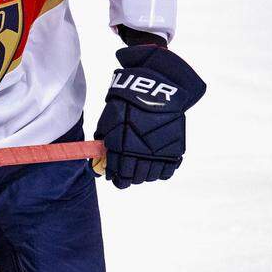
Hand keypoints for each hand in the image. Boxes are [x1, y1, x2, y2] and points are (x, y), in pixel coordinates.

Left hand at [93, 46, 205, 188]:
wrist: (155, 92)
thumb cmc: (126, 105)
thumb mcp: (107, 123)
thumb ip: (103, 145)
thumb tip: (98, 164)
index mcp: (121, 148)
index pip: (119, 175)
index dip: (116, 178)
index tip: (115, 177)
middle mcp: (140, 154)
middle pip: (135, 179)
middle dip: (129, 178)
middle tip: (128, 173)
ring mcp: (159, 153)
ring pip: (150, 177)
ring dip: (144, 175)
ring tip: (141, 167)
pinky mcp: (174, 150)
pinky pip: (167, 172)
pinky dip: (160, 172)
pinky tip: (155, 164)